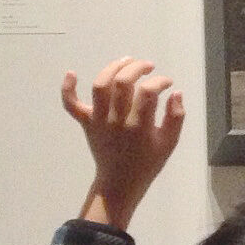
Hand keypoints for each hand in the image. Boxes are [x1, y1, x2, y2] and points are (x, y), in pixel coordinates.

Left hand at [63, 59, 184, 229]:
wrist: (120, 182)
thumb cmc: (148, 163)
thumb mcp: (169, 143)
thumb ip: (176, 117)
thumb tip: (175, 92)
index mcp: (139, 127)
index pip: (149, 92)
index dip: (160, 81)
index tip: (168, 83)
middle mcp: (116, 120)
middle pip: (122, 83)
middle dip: (138, 68)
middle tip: (149, 66)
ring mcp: (98, 120)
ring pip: (100, 86)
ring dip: (113, 68)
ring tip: (126, 61)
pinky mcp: (85, 122)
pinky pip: (71, 104)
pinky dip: (68, 88)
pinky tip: (71, 73)